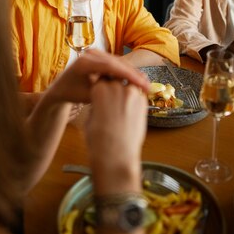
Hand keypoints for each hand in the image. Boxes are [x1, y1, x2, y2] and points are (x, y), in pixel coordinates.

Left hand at [47, 48, 149, 104]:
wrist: (60, 87)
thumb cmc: (72, 94)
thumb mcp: (88, 96)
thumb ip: (106, 92)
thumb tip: (127, 91)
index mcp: (85, 62)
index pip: (112, 67)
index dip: (129, 76)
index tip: (142, 85)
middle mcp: (90, 53)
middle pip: (117, 62)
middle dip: (134, 75)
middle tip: (147, 86)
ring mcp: (95, 53)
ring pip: (119, 62)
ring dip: (133, 73)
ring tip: (145, 84)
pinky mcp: (99, 56)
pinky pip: (116, 63)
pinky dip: (127, 71)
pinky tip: (137, 80)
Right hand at [85, 79, 146, 193]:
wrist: (116, 155)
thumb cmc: (99, 140)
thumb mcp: (90, 117)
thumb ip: (97, 104)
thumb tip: (101, 102)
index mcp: (99, 89)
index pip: (102, 78)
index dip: (103, 85)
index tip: (104, 92)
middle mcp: (116, 87)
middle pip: (116, 79)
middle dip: (115, 87)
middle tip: (114, 101)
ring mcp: (131, 93)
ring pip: (130, 85)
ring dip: (127, 92)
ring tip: (123, 108)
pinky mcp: (143, 102)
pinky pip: (140, 95)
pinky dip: (136, 100)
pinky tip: (132, 112)